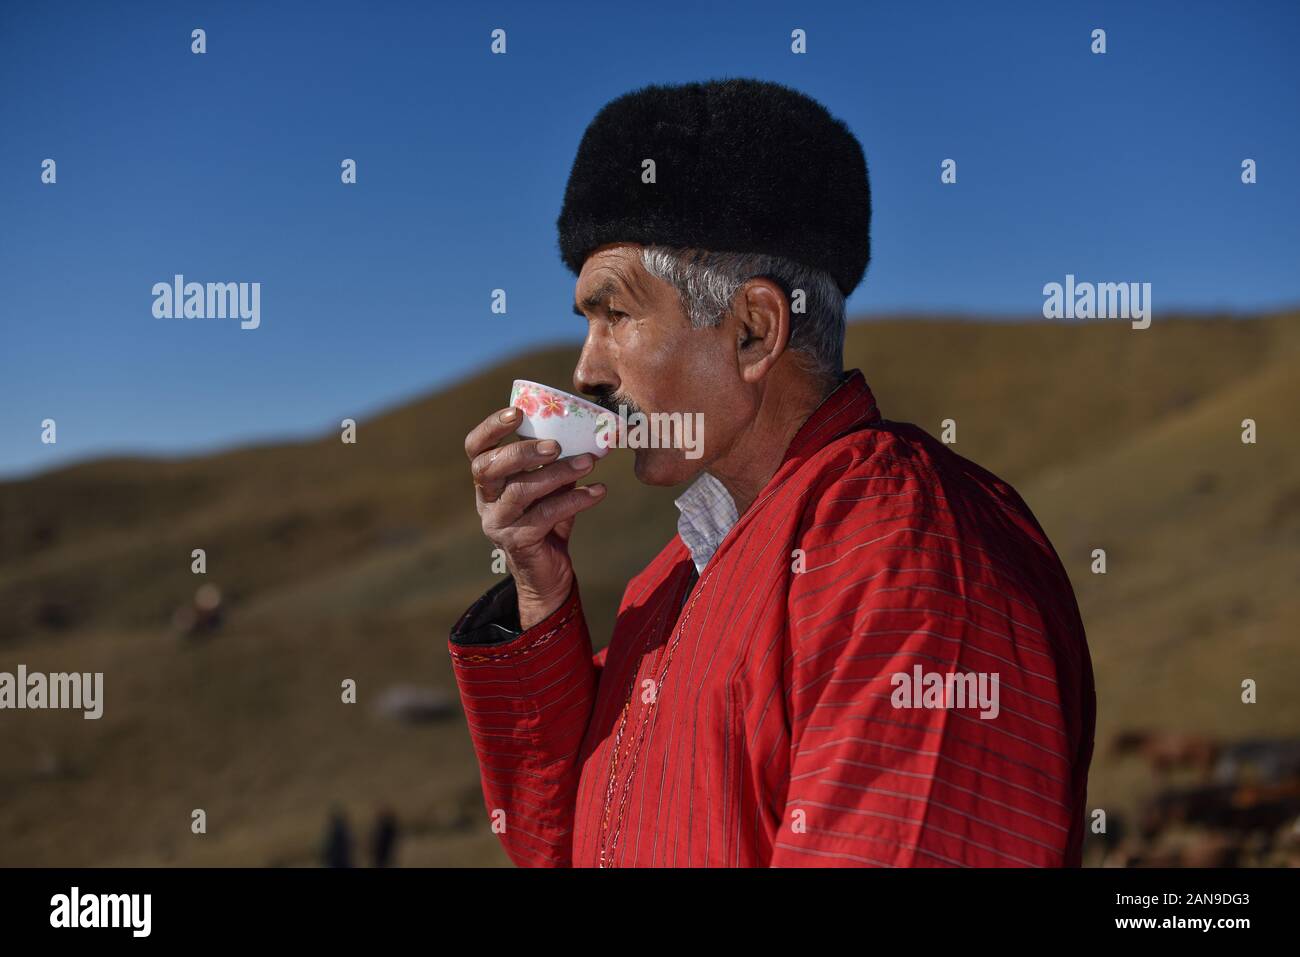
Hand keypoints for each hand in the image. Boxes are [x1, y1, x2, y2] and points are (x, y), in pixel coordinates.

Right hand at [465, 407, 605, 628]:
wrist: (549, 575)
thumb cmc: (548, 521)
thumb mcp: (549, 488)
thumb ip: (555, 463)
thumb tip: (584, 431)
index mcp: (487, 482)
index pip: (475, 449)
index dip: (491, 428)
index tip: (517, 412)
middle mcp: (485, 501)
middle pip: (489, 468)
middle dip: (522, 451)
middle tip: (556, 444)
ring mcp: (498, 523)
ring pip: (521, 491)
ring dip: (557, 473)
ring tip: (588, 463)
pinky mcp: (518, 542)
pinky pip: (546, 515)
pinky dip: (575, 499)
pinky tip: (598, 491)